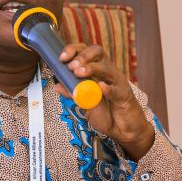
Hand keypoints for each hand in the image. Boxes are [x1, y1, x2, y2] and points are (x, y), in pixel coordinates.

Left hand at [56, 43, 154, 160]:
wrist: (122, 130)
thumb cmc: (106, 113)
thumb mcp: (85, 103)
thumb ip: (73, 93)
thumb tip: (57, 86)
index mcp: (97, 70)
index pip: (86, 51)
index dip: (73, 50)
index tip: (62, 58)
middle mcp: (108, 72)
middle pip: (98, 52)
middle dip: (83, 56)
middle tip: (72, 66)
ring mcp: (117, 82)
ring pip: (107, 68)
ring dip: (92, 68)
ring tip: (79, 73)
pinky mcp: (124, 95)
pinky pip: (116, 89)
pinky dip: (107, 88)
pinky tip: (99, 88)